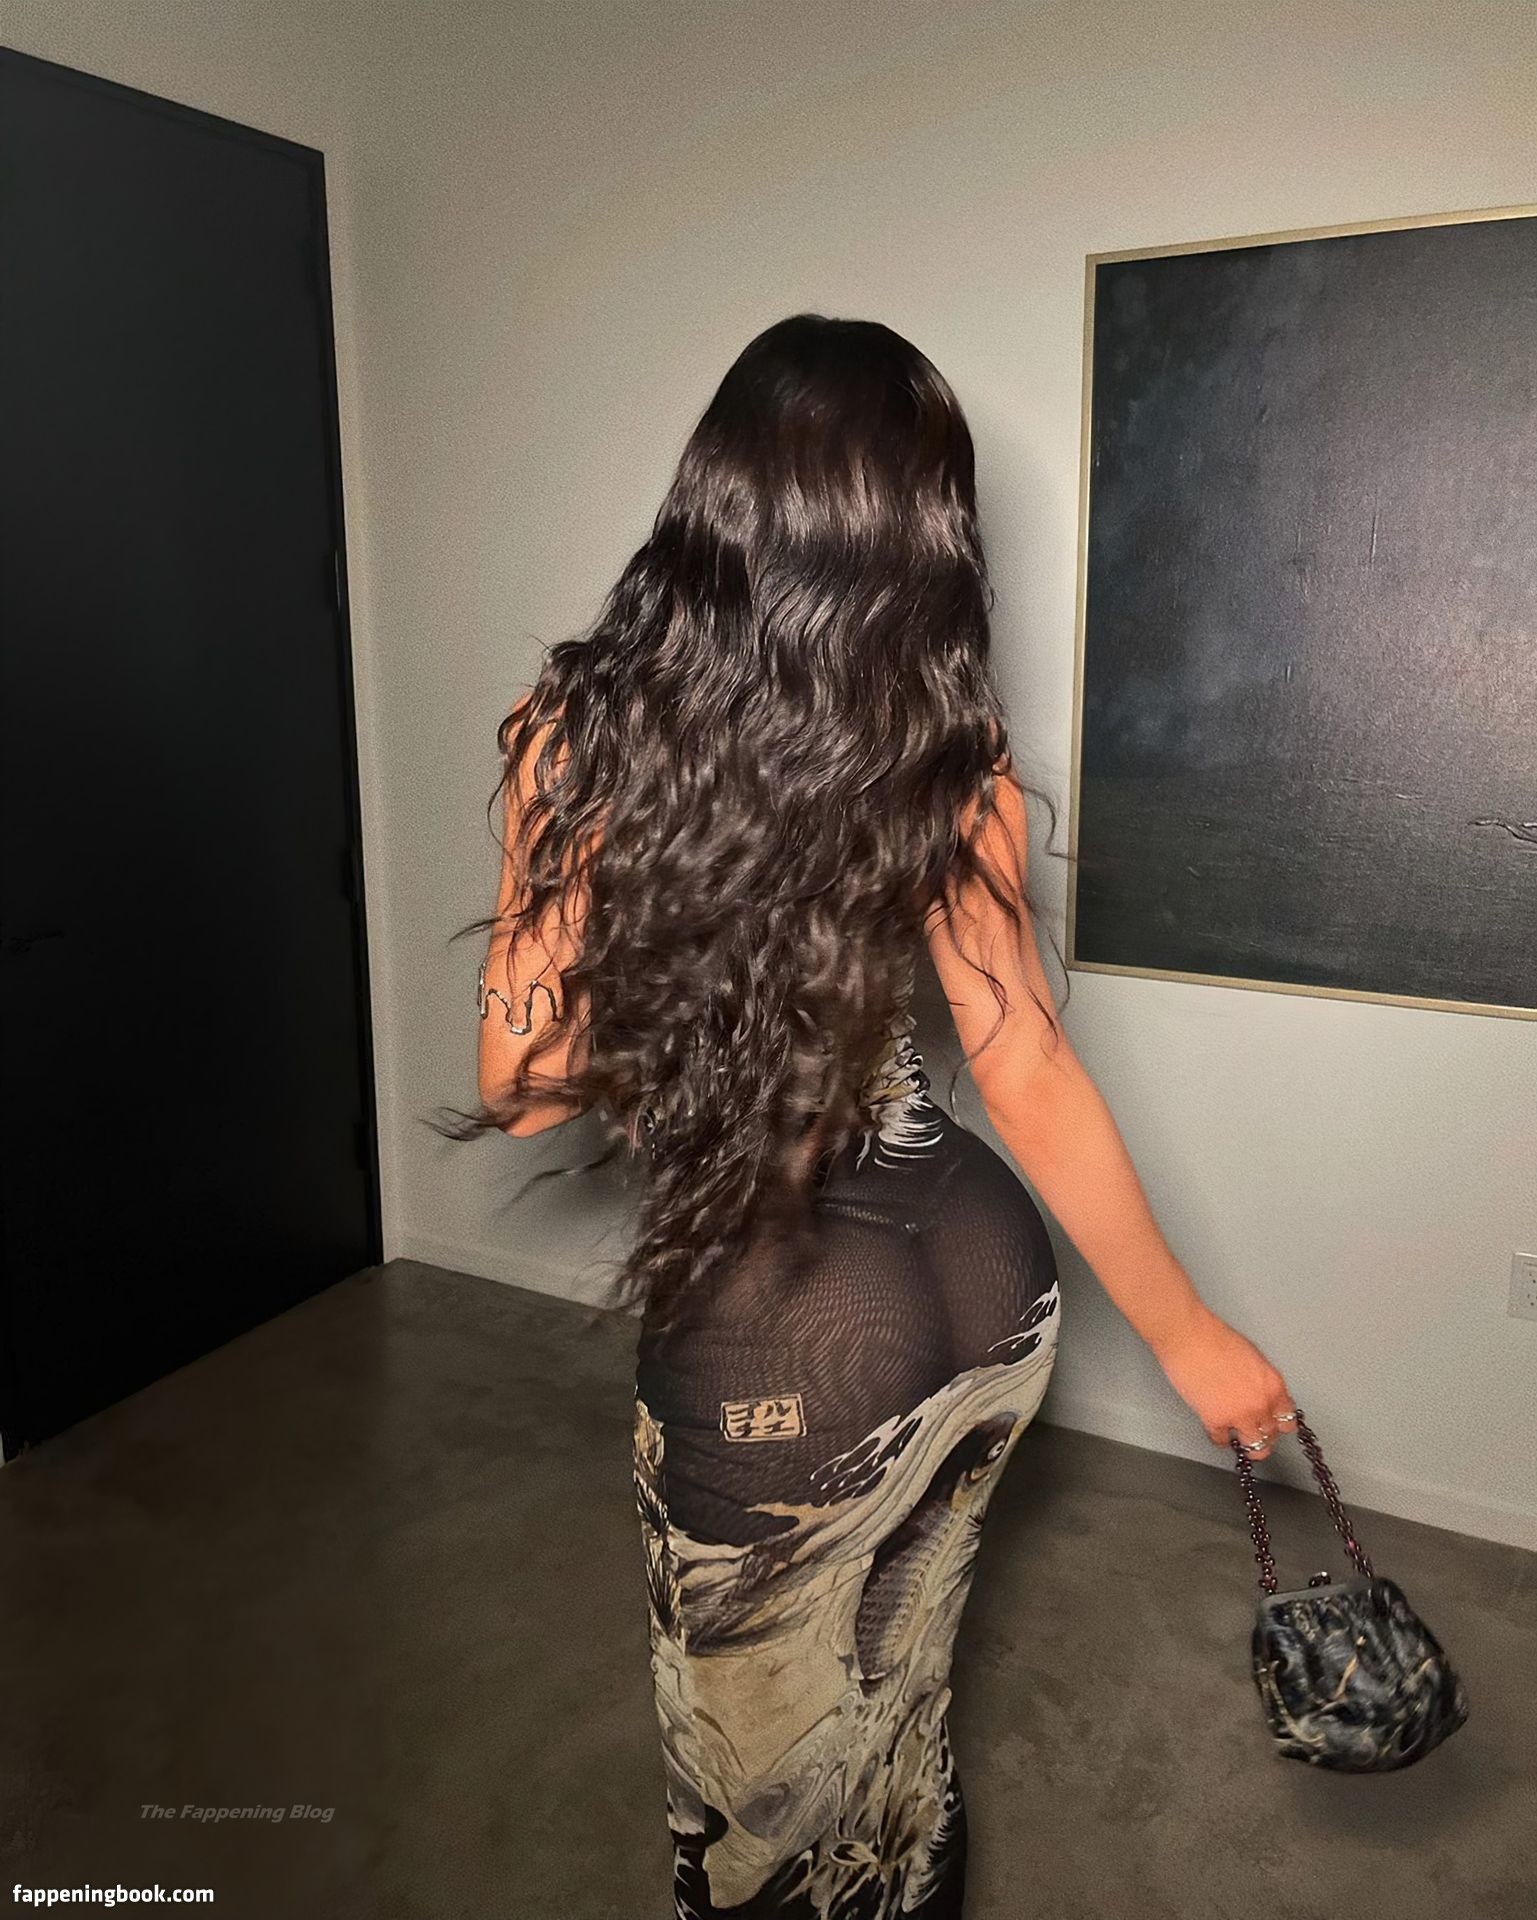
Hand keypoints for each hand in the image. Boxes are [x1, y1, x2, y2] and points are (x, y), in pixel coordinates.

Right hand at [1152, 1304, 1295, 1460]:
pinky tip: (1217, 1430)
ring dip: (1247, 1444)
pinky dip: (1220, 1437)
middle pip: (1272, 1434)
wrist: (1189, 1336)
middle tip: (1254, 1432)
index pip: (1287, 1419)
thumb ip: (1261, 1381)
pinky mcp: (1215, 1420)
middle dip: (1264, 1435)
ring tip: (1239, 1438)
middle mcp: (1261, 1403)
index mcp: (1273, 1385)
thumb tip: (1259, 1394)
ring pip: (1255, 1446)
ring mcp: (1239, 1415)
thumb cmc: (1215, 1337)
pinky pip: (1222, 1440)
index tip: (1272, 1425)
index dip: (1278, 1423)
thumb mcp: (1252, 1356)